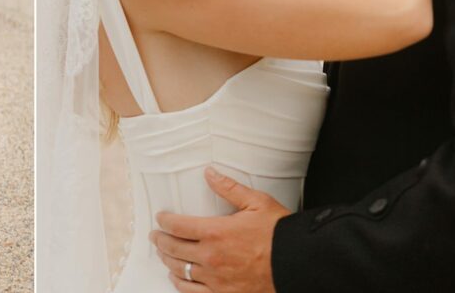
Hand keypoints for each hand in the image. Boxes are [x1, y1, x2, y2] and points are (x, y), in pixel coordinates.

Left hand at [151, 168, 288, 292]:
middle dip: (161, 240)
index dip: (165, 221)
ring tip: (164, 254)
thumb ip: (229, 188)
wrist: (299, 264)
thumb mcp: (256, 203)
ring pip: (180, 271)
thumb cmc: (280, 234)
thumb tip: (210, 173)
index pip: (178, 226)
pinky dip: (181, 285)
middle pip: (173, 249)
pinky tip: (178, 279)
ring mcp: (216, 280)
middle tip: (156, 236)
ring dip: (168, 262)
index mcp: (216, 232)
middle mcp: (211, 258)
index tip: (161, 218)